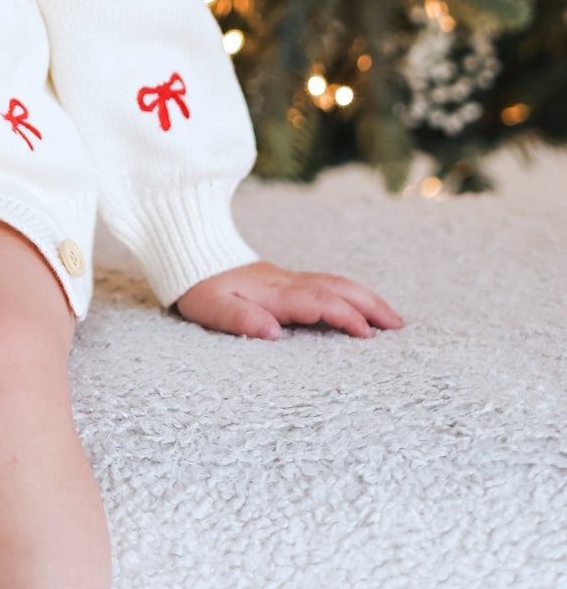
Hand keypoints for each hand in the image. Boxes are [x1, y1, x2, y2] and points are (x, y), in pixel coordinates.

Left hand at [174, 259, 403, 340]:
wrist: (189, 253)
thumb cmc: (199, 287)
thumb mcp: (211, 308)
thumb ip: (240, 319)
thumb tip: (273, 333)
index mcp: (273, 291)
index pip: (318, 301)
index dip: (344, 316)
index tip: (367, 335)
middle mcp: (286, 282)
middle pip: (336, 287)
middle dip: (370, 304)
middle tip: (399, 326)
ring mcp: (287, 279)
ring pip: (334, 282)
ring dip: (365, 298)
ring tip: (390, 319)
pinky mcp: (284, 281)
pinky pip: (325, 284)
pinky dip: (349, 294)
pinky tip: (358, 307)